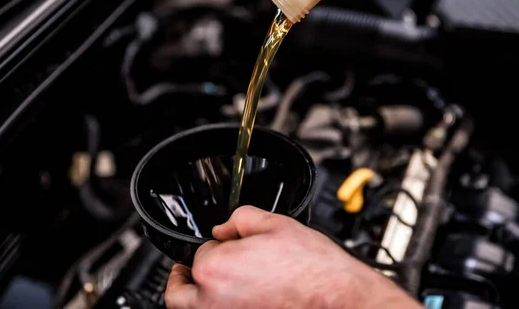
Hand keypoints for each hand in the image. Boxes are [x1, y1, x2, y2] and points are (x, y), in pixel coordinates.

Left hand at [165, 205, 422, 308]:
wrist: (339, 298)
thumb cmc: (314, 270)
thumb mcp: (276, 224)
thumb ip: (240, 218)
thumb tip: (225, 227)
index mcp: (216, 268)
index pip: (199, 253)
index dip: (214, 245)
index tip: (224, 243)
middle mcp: (213, 302)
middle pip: (179, 292)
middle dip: (182, 278)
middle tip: (186, 271)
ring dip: (194, 298)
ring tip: (203, 289)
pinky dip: (217, 308)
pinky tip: (234, 299)